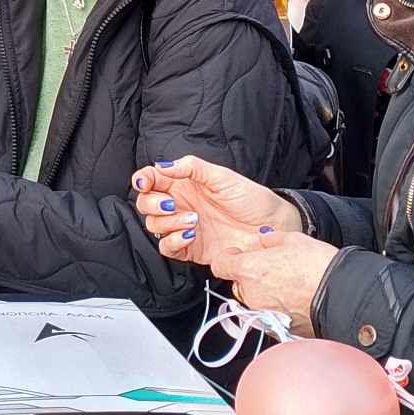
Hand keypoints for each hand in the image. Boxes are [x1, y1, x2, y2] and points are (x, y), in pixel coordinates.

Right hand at [132, 156, 298, 270]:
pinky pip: (168, 248)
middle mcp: (180, 205)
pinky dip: (173, 241)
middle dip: (152, 204)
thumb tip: (162, 165)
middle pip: (146, 204)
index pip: (152, 180)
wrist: (271, 227)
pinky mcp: (191, 248)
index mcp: (184, 184)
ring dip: (167, 223)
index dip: (142, 180)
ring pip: (154, 226)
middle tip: (171, 204)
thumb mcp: (222, 176)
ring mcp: (184, 227)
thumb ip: (190, 167)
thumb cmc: (251, 199)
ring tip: (193, 220)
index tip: (145, 182)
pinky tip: (189, 235)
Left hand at [214, 233, 339, 337]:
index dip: (228, 258)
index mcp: (249, 270)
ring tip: (288, 284)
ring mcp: (264, 314)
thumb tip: (263, 240)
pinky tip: (295, 299)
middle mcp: (252, 295)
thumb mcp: (294, 240)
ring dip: (264, 293)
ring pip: (254, 301)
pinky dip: (277, 308)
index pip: (220, 265)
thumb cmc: (319, 267)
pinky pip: (269, 315)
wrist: (342, 296)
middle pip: (239, 283)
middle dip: (251, 276)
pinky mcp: (279, 329)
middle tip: (272, 268)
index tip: (237, 255)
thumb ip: (270, 239)